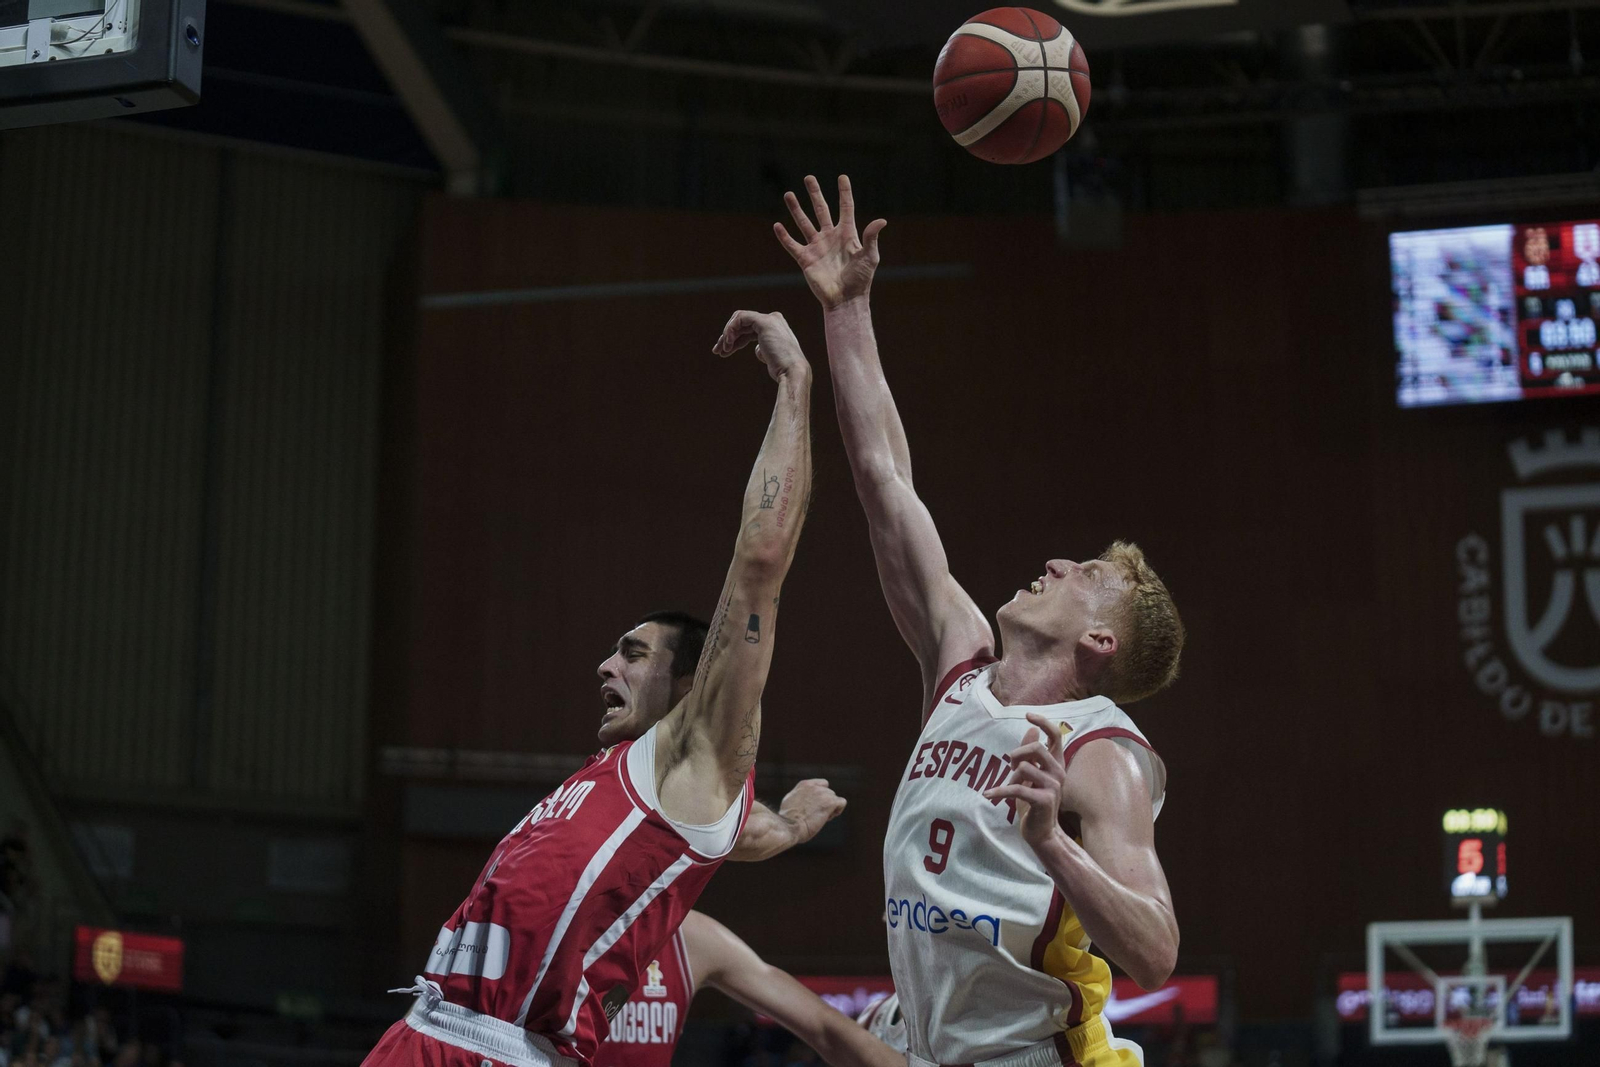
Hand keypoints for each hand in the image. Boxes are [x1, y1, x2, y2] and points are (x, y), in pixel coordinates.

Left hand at [713, 310, 808, 381]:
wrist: (791, 372)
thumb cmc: (782, 370)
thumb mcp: (770, 357)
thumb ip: (763, 349)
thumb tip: (758, 349)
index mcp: (775, 327)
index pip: (748, 329)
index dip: (734, 339)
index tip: (723, 352)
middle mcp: (774, 319)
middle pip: (742, 324)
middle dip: (727, 337)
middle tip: (717, 351)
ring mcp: (770, 319)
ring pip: (739, 319)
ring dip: (727, 335)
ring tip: (721, 350)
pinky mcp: (764, 321)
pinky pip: (740, 319)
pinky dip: (731, 329)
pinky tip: (728, 343)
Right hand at [774, 175, 886, 310]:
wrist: (845, 300)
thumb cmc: (861, 280)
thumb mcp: (870, 257)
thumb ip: (871, 237)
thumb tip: (881, 220)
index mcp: (847, 234)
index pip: (846, 208)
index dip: (844, 192)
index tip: (842, 177)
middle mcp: (830, 237)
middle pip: (821, 210)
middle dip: (815, 194)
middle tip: (808, 177)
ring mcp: (817, 247)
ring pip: (804, 223)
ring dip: (796, 209)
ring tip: (788, 194)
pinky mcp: (806, 259)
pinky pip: (792, 245)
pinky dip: (784, 236)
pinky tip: (777, 225)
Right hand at [776, 778, 847, 844]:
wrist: (789, 826)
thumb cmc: (787, 819)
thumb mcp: (790, 800)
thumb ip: (800, 795)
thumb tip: (805, 799)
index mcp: (805, 785)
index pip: (823, 784)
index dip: (822, 795)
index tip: (815, 806)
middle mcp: (815, 786)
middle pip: (829, 793)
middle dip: (825, 804)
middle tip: (815, 815)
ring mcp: (823, 793)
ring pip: (835, 799)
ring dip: (830, 809)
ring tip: (819, 818)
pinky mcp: (830, 802)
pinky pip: (841, 803)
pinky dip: (837, 810)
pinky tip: (827, 817)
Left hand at [983, 711, 1067, 851]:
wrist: (1042, 833)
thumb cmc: (1033, 802)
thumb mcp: (1031, 775)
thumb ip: (1031, 754)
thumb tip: (1031, 729)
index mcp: (1057, 764)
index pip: (1056, 735)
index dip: (1043, 722)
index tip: (1028, 715)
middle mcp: (1059, 772)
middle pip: (1036, 748)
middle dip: (1018, 753)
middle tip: (1010, 767)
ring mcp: (1053, 786)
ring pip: (1024, 767)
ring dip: (1011, 777)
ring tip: (1010, 788)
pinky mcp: (1044, 800)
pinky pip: (1016, 788)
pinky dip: (999, 791)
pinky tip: (988, 794)